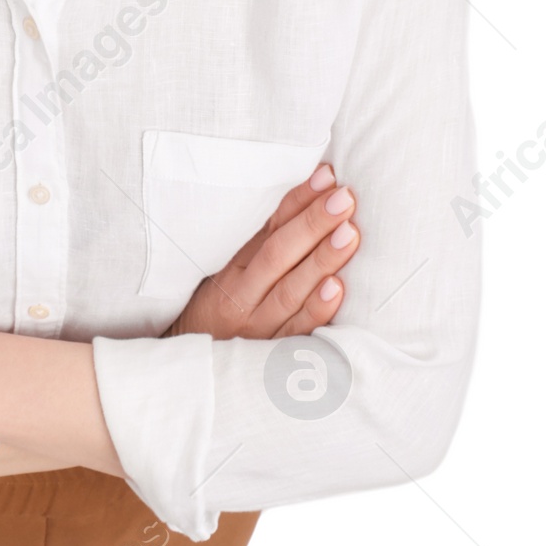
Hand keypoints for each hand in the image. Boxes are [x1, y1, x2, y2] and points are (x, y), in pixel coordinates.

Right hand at [165, 162, 359, 340]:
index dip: (297, 201)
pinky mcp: (271, 356)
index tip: (327, 177)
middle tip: (344, 200)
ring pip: (289, 291)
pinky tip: (337, 289)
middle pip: (278, 255)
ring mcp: (256, 328)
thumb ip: (265, 243)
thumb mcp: (231, 273)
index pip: (268, 229)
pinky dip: (316, 311)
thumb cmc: (220, 311)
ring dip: (321, 261)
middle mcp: (242, 296)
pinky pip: (295, 332)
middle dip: (313, 224)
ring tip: (349, 234)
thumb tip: (310, 199)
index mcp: (232, 270)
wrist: (196, 369)